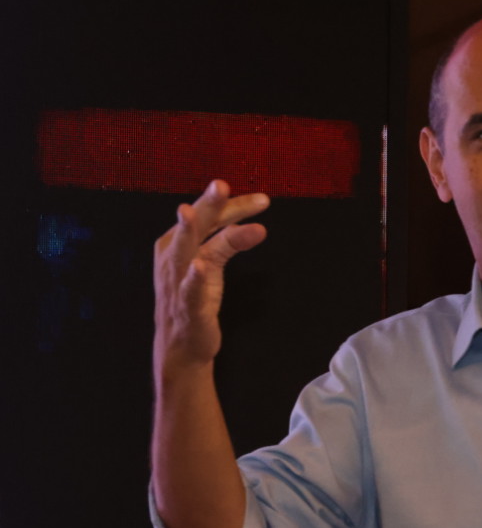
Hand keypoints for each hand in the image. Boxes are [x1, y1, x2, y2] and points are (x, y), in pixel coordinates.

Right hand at [153, 179, 269, 375]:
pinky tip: (200, 266)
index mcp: (176, 242)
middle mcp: (173, 258)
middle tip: (221, 183)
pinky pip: (189, 291)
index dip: (232, 205)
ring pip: (183, 252)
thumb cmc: (194, 296)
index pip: (208, 217)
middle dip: (206, 205)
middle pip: (194, 226)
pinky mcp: (187, 307)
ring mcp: (177, 282)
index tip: (262, 200)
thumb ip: (230, 241)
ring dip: (187, 232)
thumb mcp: (212, 263)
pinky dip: (193, 279)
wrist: (181, 344)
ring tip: (189, 212)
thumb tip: (255, 224)